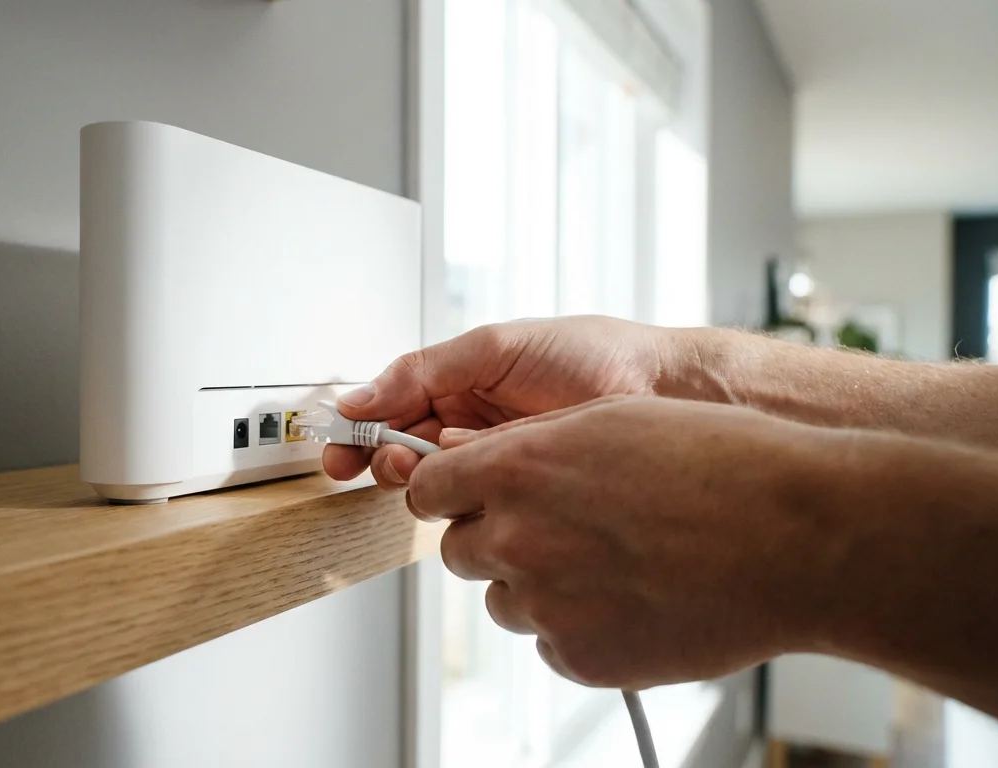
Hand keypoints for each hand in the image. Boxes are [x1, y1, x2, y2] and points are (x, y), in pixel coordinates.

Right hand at [324, 316, 685, 486]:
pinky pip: (475, 507)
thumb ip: (422, 370)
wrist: (661, 388)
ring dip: (427, 477)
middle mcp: (470, 432)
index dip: (358, 435)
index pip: (389, 416)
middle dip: (387, 461)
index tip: (337, 450)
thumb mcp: (493, 347)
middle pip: (401, 458)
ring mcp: (494, 468)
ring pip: (433, 489)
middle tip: (390, 461)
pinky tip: (484, 470)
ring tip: (448, 456)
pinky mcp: (521, 500)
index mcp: (457, 389)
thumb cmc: (591, 355)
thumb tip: (361, 396)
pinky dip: (470, 491)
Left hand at [415, 396, 839, 688]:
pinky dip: (579, 627)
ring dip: (538, 585)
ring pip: (506, 601)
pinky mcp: (583, 659)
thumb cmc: (722, 465)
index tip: (466, 495)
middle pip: (460, 551)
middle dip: (494, 539)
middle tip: (560, 529)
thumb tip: (479, 462)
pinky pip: (551, 644)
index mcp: (517, 471)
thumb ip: (528, 445)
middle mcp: (519, 540)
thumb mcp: (610, 419)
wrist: (799, 537)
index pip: (428, 488)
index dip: (449, 490)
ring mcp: (548, 607)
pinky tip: (634, 598)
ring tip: (615, 562)